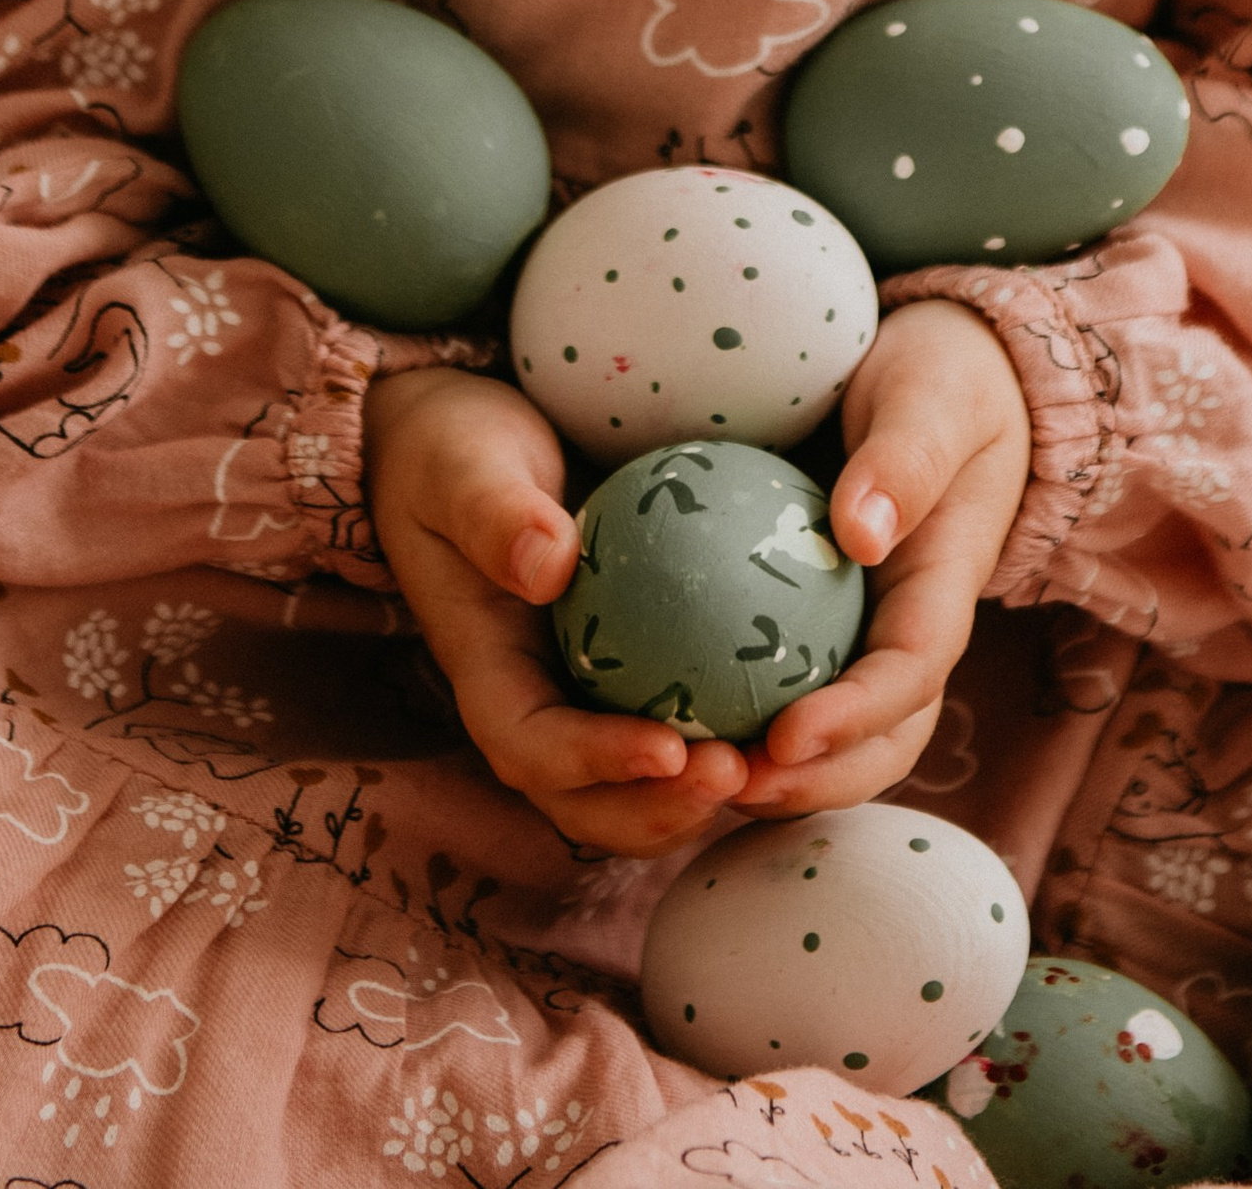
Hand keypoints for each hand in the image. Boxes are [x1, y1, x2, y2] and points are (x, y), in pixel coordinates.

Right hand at [364, 366, 749, 854]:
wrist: (464, 442)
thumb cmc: (457, 447)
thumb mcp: (463, 466)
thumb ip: (495, 513)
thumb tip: (550, 566)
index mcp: (489, 668)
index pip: (530, 746)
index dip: (594, 765)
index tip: (669, 748)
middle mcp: (536, 699)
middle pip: (587, 800)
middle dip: (658, 809)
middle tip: (737, 773)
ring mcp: (581, 691)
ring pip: (638, 782)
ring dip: (698, 791)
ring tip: (774, 761)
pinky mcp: (629, 666)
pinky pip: (676, 716)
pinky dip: (726, 729)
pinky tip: (794, 703)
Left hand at [736, 299, 1029, 817]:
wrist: (945, 375)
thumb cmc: (943, 378)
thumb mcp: (934, 397)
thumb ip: (905, 458)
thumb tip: (858, 534)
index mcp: (943, 585)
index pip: (910, 674)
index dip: (854, 718)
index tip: (786, 738)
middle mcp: (905, 628)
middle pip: (880, 740)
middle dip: (813, 781)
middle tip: (729, 786)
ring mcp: (862, 631)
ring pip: (834, 736)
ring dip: (776, 774)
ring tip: (693, 775)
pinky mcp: (815, 620)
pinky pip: (783, 683)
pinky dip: (740, 717)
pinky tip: (667, 719)